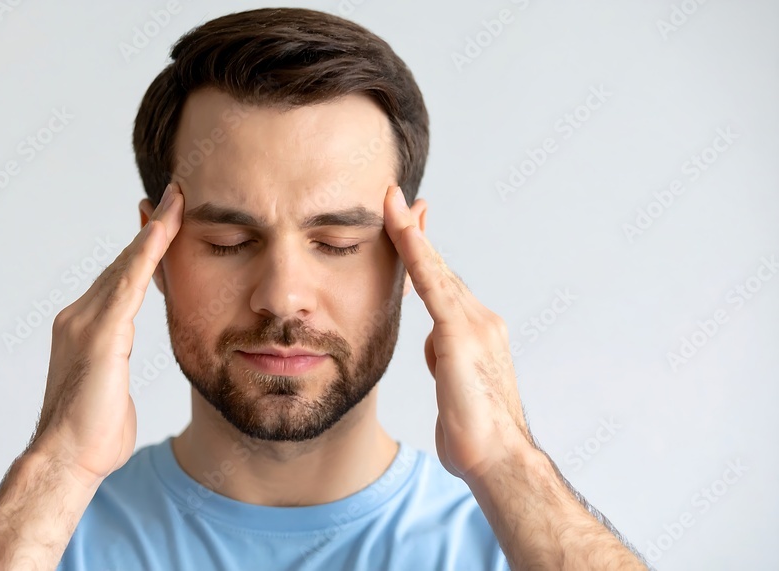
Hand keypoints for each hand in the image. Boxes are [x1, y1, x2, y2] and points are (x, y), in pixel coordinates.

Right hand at [28, 183, 183, 487]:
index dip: (142, 250)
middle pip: (122, 263)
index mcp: (84, 329)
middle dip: (151, 229)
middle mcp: (79, 317)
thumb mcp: (110, 391)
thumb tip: (117, 374)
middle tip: (174, 195)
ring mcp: (86, 322)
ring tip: (176, 200)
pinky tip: (164, 230)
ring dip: (154, 231)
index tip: (162, 222)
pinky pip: (129, 283)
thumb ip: (114, 369)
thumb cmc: (92, 437)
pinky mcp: (100, 333)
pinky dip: (147, 253)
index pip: (119, 279)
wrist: (65, 459)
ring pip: (126, 265)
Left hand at [383, 185, 532, 481]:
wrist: (498, 459)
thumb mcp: (453, 387)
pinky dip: (417, 255)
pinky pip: (433, 286)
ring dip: (412, 233)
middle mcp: (480, 320)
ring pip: (435, 270)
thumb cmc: (475, 433)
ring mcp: (474, 325)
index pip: (443, 285)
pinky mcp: (462, 335)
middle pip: (439, 269)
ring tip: (391, 201)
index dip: (424, 253)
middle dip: (416, 232)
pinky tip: (402, 231)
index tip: (407, 225)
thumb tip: (435, 345)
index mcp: (475, 333)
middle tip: (395, 198)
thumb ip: (445, 359)